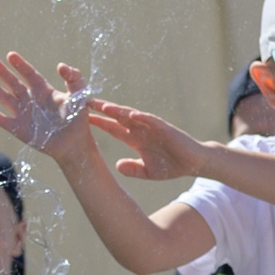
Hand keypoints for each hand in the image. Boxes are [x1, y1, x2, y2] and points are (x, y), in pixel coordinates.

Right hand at [0, 53, 94, 158]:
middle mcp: (31, 100)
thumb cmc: (78, 119)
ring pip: (5, 98)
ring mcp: (24, 114)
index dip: (20, 64)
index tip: (10, 55)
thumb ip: (74, 79)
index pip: (29, 74)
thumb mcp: (79, 96)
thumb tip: (61, 65)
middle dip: (2, 72)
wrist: (75, 144)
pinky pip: (4, 121)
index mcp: (43, 91)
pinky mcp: (19, 129)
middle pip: (13, 83)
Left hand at [87, 100, 211, 182]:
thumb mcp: (148, 172)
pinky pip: (152, 121)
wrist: (194, 164)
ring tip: (103, 106)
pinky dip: (142, 117)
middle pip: (117, 117)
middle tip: (84, 103)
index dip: (98, 123)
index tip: (81, 119)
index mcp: (135, 139)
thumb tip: (117, 166)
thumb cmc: (172, 166)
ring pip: (131, 116)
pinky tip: (131, 114)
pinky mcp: (165, 128)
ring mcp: (152, 127)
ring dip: (117, 110)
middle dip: (102, 110)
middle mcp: (141, 129)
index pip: (112, 128)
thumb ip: (133, 169)